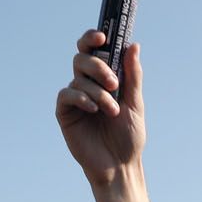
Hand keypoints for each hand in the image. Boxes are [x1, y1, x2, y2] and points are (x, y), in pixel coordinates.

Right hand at [56, 30, 144, 186]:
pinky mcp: (65, 113)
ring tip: (112, 111)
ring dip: (98, 92)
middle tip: (114, 83)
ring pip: (78, 78)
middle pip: (82, 58)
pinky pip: (66, 95)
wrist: (120, 165)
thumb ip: (133, 75)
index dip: (93, 38)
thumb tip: (133, 45)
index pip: (94, 50)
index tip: (103, 36)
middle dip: (98, 66)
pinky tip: (93, 110)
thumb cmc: (129, 136)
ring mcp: (76, 98)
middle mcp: (87, 84)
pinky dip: (81, 98)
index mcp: (104, 79)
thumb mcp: (135, 104)